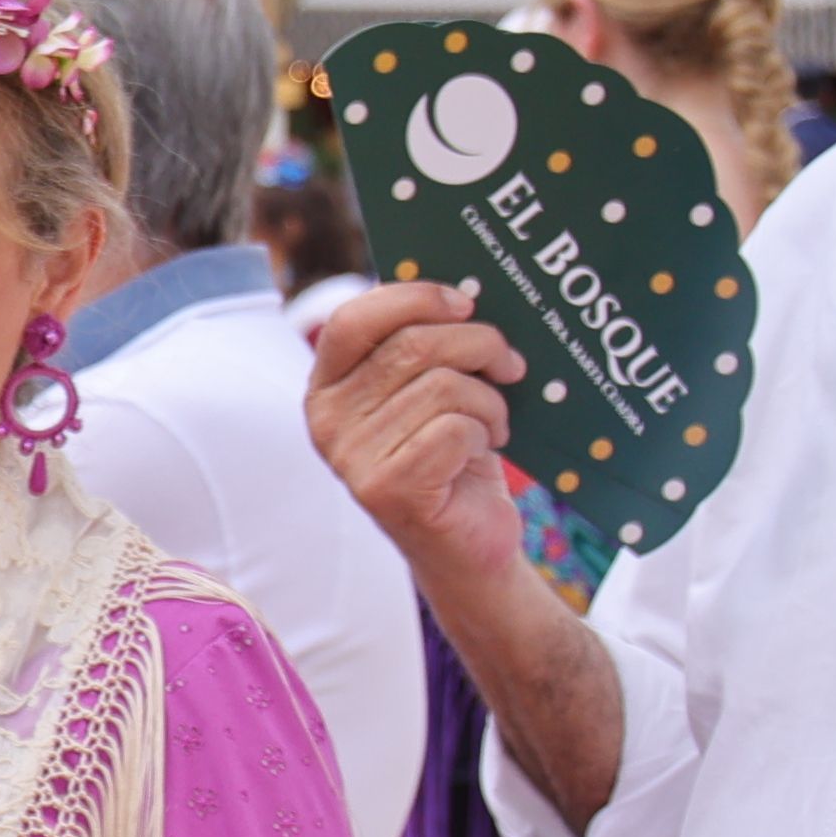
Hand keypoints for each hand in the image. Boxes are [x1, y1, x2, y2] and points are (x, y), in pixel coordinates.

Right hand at [304, 279, 530, 584]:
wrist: (468, 544)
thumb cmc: (453, 455)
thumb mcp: (427, 391)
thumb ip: (421, 346)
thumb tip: (464, 292)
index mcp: (327, 388)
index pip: (354, 319)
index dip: (415, 298)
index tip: (467, 303)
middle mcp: (326, 422)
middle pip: (413, 346)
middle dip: (479, 345)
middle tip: (509, 366)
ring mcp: (351, 459)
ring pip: (442, 386)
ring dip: (489, 399)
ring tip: (492, 421)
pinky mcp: (388, 489)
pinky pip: (455, 428)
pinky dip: (486, 432)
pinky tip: (483, 449)